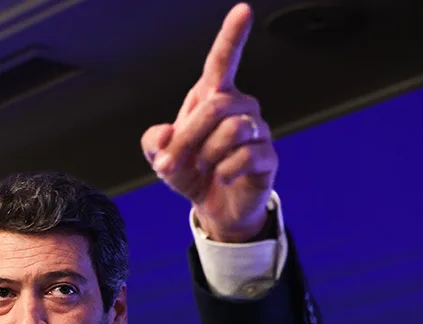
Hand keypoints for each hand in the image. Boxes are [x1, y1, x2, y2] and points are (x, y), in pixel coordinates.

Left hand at [141, 3, 277, 242]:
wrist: (214, 206)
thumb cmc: (191, 171)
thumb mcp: (161, 157)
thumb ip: (154, 141)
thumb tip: (167, 133)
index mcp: (212, 97)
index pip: (223, 60)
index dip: (232, 35)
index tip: (243, 10)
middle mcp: (240, 107)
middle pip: (216, 106)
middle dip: (188, 137)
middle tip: (170, 163)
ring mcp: (257, 131)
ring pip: (232, 130)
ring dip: (207, 155)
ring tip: (203, 167)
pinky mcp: (268, 156)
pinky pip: (245, 156)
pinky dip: (225, 171)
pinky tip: (223, 177)